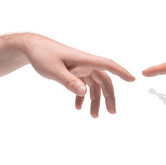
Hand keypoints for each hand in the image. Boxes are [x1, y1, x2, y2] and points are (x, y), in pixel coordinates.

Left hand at [18, 33, 134, 117]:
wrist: (32, 48)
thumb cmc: (42, 55)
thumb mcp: (54, 70)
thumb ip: (69, 81)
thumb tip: (84, 93)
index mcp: (84, 60)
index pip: (107, 65)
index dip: (121, 72)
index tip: (133, 79)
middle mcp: (86, 64)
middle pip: (103, 80)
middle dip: (109, 96)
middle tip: (111, 112)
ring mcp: (81, 68)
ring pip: (94, 86)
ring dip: (95, 100)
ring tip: (94, 116)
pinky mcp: (74, 72)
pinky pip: (83, 86)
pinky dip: (82, 97)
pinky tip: (78, 108)